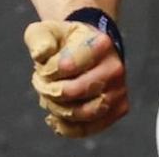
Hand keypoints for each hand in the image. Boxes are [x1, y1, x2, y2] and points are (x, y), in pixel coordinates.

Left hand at [23, 20, 128, 137]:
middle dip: (49, 91)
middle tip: (40, 84)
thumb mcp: (47, 30)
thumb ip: (39, 39)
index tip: (42, 67)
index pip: (66, 66)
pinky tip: (54, 117)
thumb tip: (40, 54)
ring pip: (83, 113)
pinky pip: (89, 128)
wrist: (88, 48)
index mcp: (100, 43)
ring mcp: (119, 90)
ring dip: (57, 109)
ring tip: (48, 98)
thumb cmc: (64, 41)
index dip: (47, 71)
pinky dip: (66, 127)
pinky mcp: (118, 109)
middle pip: (75, 91)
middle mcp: (115, 67)